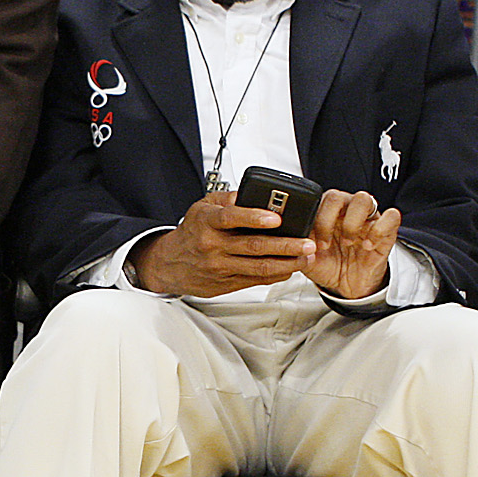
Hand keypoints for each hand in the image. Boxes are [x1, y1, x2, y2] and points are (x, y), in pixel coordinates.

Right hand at [130, 189, 314, 297]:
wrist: (171, 264)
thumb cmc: (192, 231)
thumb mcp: (203, 206)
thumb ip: (228, 198)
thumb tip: (253, 193)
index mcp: (207, 222)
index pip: (231, 218)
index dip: (254, 218)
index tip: (276, 218)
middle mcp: (213, 246)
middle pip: (254, 247)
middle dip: (285, 245)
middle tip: (307, 242)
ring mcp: (221, 267)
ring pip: (259, 267)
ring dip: (287, 263)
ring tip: (306, 256)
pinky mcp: (227, 283)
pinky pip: (256, 279)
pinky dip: (276, 274)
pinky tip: (290, 267)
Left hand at [302, 190, 400, 299]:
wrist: (347, 286)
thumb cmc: (329, 266)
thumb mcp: (307, 259)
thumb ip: (296, 249)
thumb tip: (290, 242)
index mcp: (327, 213)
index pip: (320, 199)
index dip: (314, 218)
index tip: (311, 241)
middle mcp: (347, 211)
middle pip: (339, 195)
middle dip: (328, 220)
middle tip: (325, 244)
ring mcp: (367, 219)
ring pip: (365, 199)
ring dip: (352, 222)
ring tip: (348, 242)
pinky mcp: (386, 231)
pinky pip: (391, 217)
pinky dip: (379, 229)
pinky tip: (368, 245)